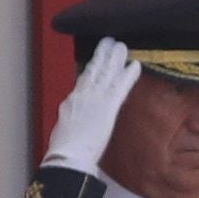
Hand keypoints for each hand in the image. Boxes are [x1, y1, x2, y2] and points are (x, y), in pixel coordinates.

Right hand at [43, 40, 144, 180]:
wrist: (66, 156)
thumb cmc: (63, 151)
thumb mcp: (64, 130)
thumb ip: (71, 121)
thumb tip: (73, 121)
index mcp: (70, 103)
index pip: (83, 82)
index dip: (90, 69)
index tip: (95, 60)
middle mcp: (81, 96)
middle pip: (93, 71)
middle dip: (101, 55)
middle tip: (108, 42)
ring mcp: (94, 99)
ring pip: (106, 73)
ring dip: (114, 58)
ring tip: (121, 46)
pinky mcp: (107, 106)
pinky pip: (120, 86)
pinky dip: (128, 75)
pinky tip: (135, 65)